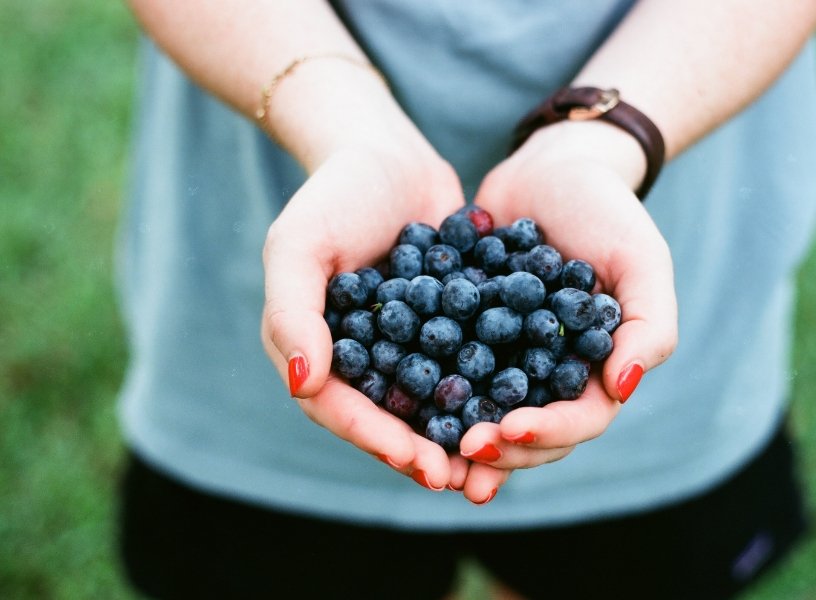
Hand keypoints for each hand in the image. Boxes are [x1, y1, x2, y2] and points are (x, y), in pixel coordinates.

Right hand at [260, 133, 471, 492]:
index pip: (341, 408)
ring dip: (458, 433)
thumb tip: (303, 385)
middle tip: (462, 480)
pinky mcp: (448, 325)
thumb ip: (291, 313)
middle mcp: (361, 356)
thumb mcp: (299, 245)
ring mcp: (407, 343)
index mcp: (319, 349)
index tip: (420, 464)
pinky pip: (466, 363)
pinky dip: (489, 388)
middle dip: (423, 451)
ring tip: (494, 463)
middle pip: (388, 417)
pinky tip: (523, 406)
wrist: (387, 153)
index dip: (378, 440)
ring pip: (430, 401)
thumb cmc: (333, 195)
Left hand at [457, 120, 677, 499]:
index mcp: (596, 368)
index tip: (510, 430)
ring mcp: (506, 358)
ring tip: (429, 456)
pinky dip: (427, 392)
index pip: (579, 419)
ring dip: (460, 440)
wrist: (549, 167)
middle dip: (499, 448)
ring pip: (485, 412)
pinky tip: (398, 404)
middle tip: (464, 450)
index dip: (548, 433)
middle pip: (529, 431)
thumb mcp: (640, 259)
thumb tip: (624, 389)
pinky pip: (446, 370)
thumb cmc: (605, 210)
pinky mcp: (467, 335)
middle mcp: (550, 373)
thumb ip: (649, 325)